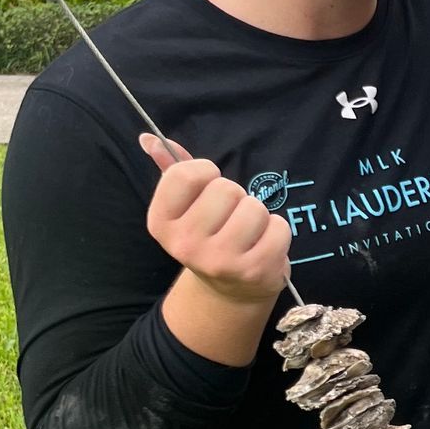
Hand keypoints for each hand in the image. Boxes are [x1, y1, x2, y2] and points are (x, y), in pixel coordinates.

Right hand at [139, 133, 292, 304]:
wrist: (228, 290)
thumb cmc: (209, 235)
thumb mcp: (186, 205)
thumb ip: (171, 169)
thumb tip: (150, 138)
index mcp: (161, 223)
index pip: (185, 174)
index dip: (205, 172)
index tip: (208, 187)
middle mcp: (185, 245)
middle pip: (225, 189)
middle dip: (235, 197)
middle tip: (230, 218)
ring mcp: (219, 261)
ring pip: (254, 207)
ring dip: (258, 215)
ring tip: (248, 233)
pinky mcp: (254, 271)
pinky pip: (279, 227)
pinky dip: (278, 231)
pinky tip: (263, 245)